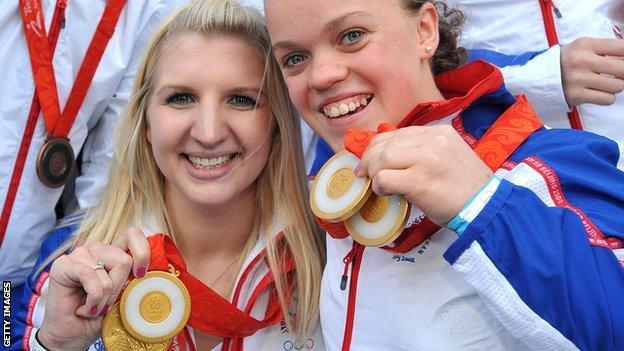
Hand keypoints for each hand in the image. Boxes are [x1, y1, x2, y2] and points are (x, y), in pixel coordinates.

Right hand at [37, 227, 150, 350]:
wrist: (72, 336)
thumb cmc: (98, 317)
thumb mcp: (124, 298)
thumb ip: (133, 281)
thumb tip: (147, 274)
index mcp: (114, 253)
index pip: (133, 235)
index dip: (142, 253)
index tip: (140, 275)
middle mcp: (98, 249)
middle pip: (124, 259)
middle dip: (119, 288)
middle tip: (107, 304)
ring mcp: (80, 254)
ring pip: (108, 270)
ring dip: (104, 297)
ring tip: (93, 308)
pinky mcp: (63, 264)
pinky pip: (89, 276)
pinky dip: (92, 299)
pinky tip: (84, 309)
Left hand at [354, 125, 492, 225]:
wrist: (486, 207)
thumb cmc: (465, 188)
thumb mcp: (448, 156)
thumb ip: (423, 151)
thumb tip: (389, 157)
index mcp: (439, 133)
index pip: (396, 133)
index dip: (377, 147)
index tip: (371, 162)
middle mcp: (432, 141)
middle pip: (385, 143)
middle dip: (369, 160)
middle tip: (365, 175)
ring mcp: (426, 160)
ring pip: (381, 158)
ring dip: (373, 173)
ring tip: (379, 186)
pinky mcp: (420, 181)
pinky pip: (384, 178)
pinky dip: (379, 186)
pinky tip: (387, 193)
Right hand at [560, 37, 623, 106]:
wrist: (542, 76)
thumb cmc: (570, 60)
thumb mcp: (585, 46)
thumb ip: (609, 49)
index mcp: (586, 44)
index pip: (622, 48)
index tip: (622, 60)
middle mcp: (582, 61)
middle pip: (623, 69)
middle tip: (617, 73)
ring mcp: (578, 79)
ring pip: (618, 86)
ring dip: (615, 86)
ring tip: (604, 83)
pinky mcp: (576, 96)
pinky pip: (608, 99)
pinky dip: (606, 97)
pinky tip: (596, 92)